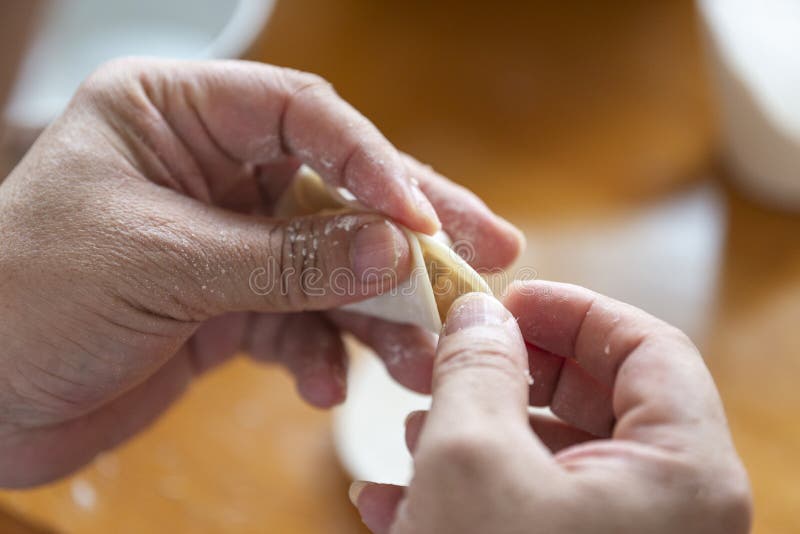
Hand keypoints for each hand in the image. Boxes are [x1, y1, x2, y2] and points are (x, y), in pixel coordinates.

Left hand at [0, 58, 522, 486]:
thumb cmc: (23, 302)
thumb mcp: (161, 265)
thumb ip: (286, 261)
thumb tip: (394, 252)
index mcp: (177, 114)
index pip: (303, 115)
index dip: (374, 163)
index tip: (424, 220)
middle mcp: (210, 166)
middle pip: (336, 186)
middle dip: (408, 229)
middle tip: (488, 251)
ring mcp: (226, 236)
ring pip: (328, 260)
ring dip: (374, 310)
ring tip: (416, 353)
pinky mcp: (230, 301)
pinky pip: (299, 317)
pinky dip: (319, 352)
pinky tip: (322, 386)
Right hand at [351, 284, 751, 533]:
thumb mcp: (470, 458)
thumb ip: (478, 365)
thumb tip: (479, 310)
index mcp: (683, 475)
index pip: (648, 347)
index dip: (573, 310)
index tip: (505, 298)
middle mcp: (670, 513)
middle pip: (601, 400)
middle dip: (515, 373)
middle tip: (452, 358)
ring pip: (559, 459)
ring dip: (480, 432)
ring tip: (411, 428)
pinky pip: (535, 513)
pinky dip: (474, 491)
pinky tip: (397, 498)